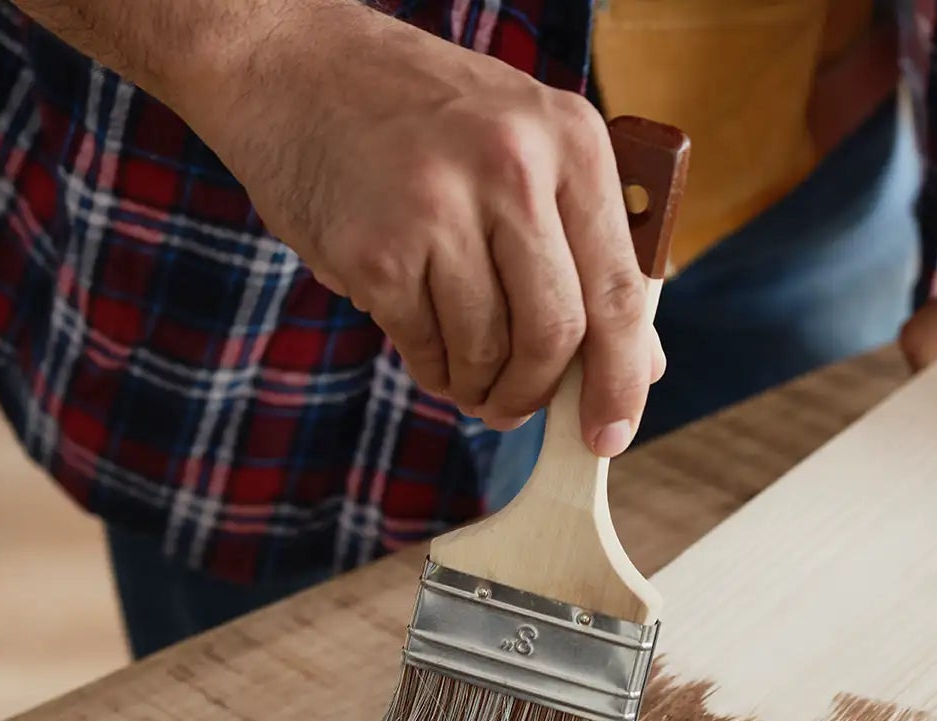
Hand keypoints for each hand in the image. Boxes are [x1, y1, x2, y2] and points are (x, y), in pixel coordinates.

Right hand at [178, 0, 659, 452]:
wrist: (295, 67)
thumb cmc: (423, 119)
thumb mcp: (524, 150)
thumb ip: (584, 249)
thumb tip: (641, 365)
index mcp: (570, 141)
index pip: (619, 289)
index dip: (621, 379)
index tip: (610, 435)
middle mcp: (512, 167)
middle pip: (556, 332)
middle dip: (536, 392)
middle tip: (517, 410)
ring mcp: (440, 207)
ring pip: (488, 351)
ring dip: (478, 385)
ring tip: (463, 371)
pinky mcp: (376, 249)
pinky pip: (424, 347)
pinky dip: (430, 367)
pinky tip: (423, 342)